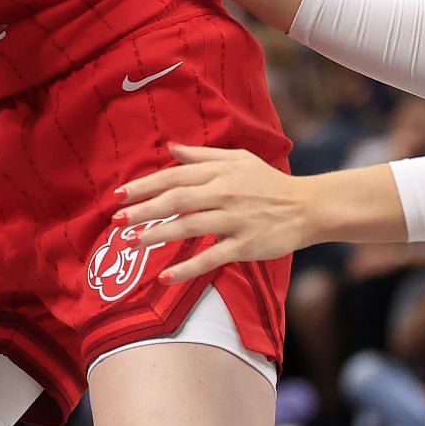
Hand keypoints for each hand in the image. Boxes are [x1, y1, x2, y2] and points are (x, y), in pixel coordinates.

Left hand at [113, 145, 311, 282]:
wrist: (307, 207)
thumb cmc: (268, 183)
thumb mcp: (238, 159)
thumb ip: (202, 155)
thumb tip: (170, 148)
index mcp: (220, 171)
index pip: (174, 177)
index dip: (145, 185)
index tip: (120, 194)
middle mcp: (224, 193)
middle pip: (176, 201)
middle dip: (144, 210)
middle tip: (118, 220)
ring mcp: (235, 220)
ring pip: (189, 227)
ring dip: (158, 235)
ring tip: (133, 242)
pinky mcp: (245, 245)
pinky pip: (211, 258)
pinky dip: (187, 268)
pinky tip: (164, 277)